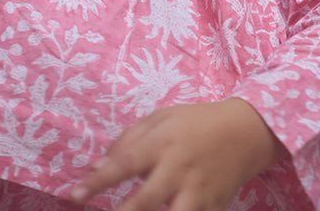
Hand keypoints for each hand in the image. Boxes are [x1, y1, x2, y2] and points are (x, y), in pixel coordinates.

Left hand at [69, 98, 286, 210]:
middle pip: (146, 199)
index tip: (74, 196)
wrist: (245, 132)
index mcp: (163, 142)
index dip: (98, 181)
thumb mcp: (161, 118)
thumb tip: (96, 165)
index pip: (124, 163)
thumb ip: (128, 140)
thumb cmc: (196, 122)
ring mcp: (198, 192)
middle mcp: (178, 168)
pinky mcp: (214, 208)